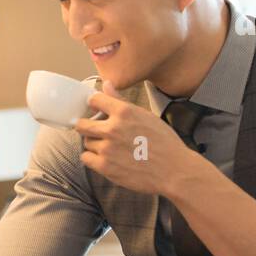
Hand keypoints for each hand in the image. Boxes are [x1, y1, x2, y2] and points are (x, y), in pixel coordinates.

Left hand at [73, 84, 200, 195]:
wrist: (174, 171)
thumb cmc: (164, 143)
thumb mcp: (146, 115)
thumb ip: (121, 101)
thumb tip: (106, 84)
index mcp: (124, 112)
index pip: (94, 100)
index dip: (94, 105)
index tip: (96, 110)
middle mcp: (113, 128)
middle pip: (81, 124)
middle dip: (87, 126)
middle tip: (97, 132)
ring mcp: (107, 148)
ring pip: (86, 142)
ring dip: (94, 144)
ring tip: (110, 148)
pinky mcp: (105, 166)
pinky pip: (86, 158)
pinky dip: (92, 158)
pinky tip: (106, 158)